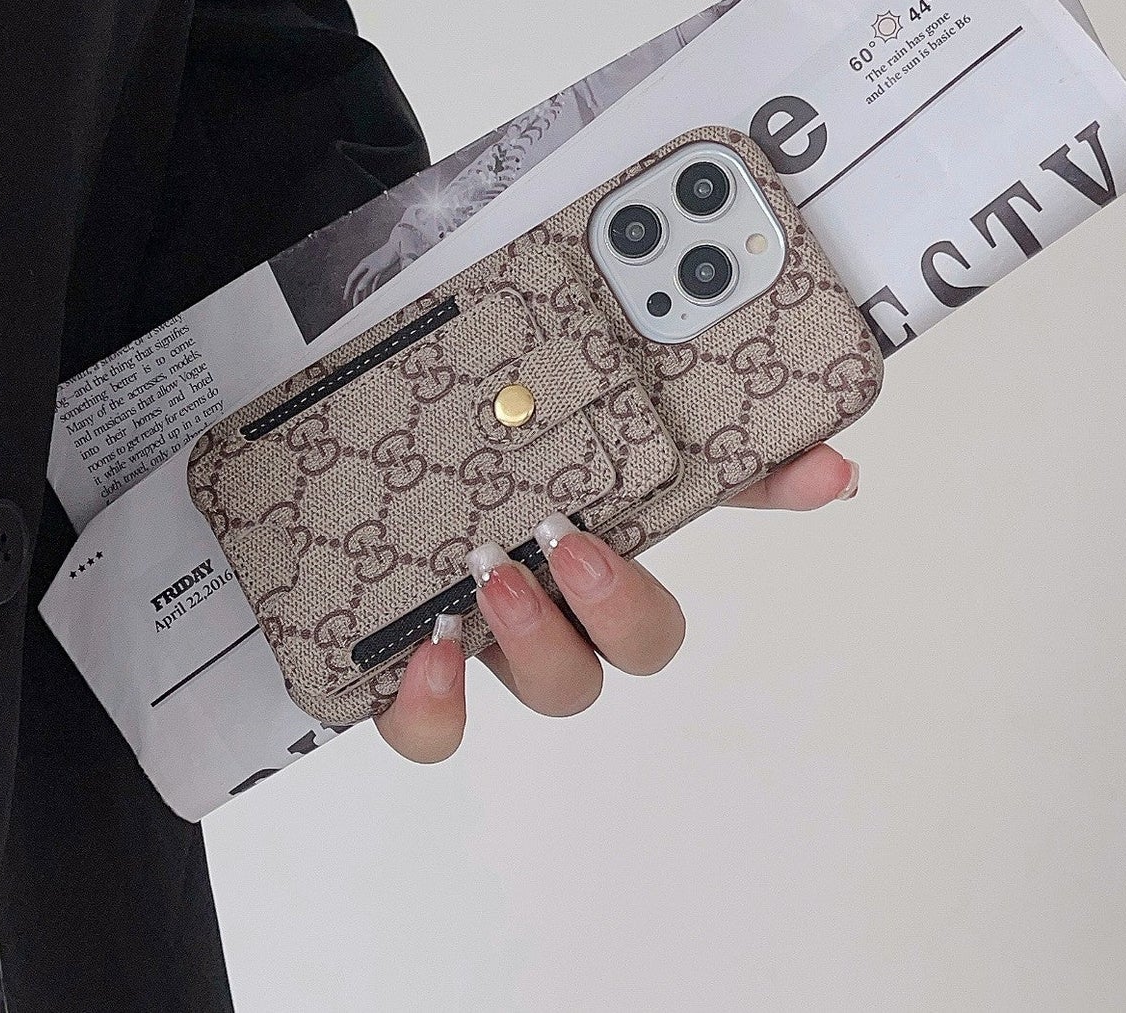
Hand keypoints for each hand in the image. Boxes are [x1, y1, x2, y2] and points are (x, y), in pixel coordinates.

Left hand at [374, 443, 858, 761]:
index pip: (722, 500)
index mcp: (603, 519)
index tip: (824, 467)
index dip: (781, 494)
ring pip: (558, 689)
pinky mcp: (408, 668)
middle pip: (642, 642)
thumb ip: (620, 395)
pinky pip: (431, 731)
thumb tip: (787, 417)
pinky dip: (434, 708)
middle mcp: (561, 591)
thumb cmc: (429, 438)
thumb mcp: (525, 395)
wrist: (301, 460)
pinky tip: (422, 651)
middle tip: (573, 538)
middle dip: (625, 600)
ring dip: (541, 641)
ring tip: (491, 574)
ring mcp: (491, 634)